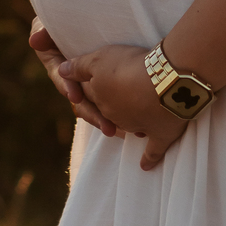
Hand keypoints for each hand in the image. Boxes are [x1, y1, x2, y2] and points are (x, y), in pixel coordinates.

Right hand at [28, 20, 117, 136]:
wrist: (87, 13)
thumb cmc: (65, 14)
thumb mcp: (51, 21)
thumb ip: (44, 30)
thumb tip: (34, 41)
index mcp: (57, 65)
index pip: (62, 79)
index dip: (67, 87)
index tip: (75, 96)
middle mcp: (72, 77)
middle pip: (81, 99)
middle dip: (92, 113)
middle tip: (107, 127)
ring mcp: (88, 80)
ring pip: (96, 102)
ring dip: (105, 117)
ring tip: (118, 130)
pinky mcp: (105, 80)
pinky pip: (110, 97)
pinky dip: (117, 109)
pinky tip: (130, 123)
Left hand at [58, 44, 188, 170]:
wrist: (164, 82)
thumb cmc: (130, 67)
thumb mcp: (100, 59)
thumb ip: (79, 67)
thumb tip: (62, 71)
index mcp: (99, 98)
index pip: (88, 93)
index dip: (88, 86)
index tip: (92, 83)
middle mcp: (114, 115)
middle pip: (106, 110)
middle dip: (107, 106)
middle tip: (113, 98)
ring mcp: (136, 127)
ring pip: (126, 127)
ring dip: (125, 125)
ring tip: (126, 120)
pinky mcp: (159, 135)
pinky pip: (152, 151)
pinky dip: (148, 158)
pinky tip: (144, 166)